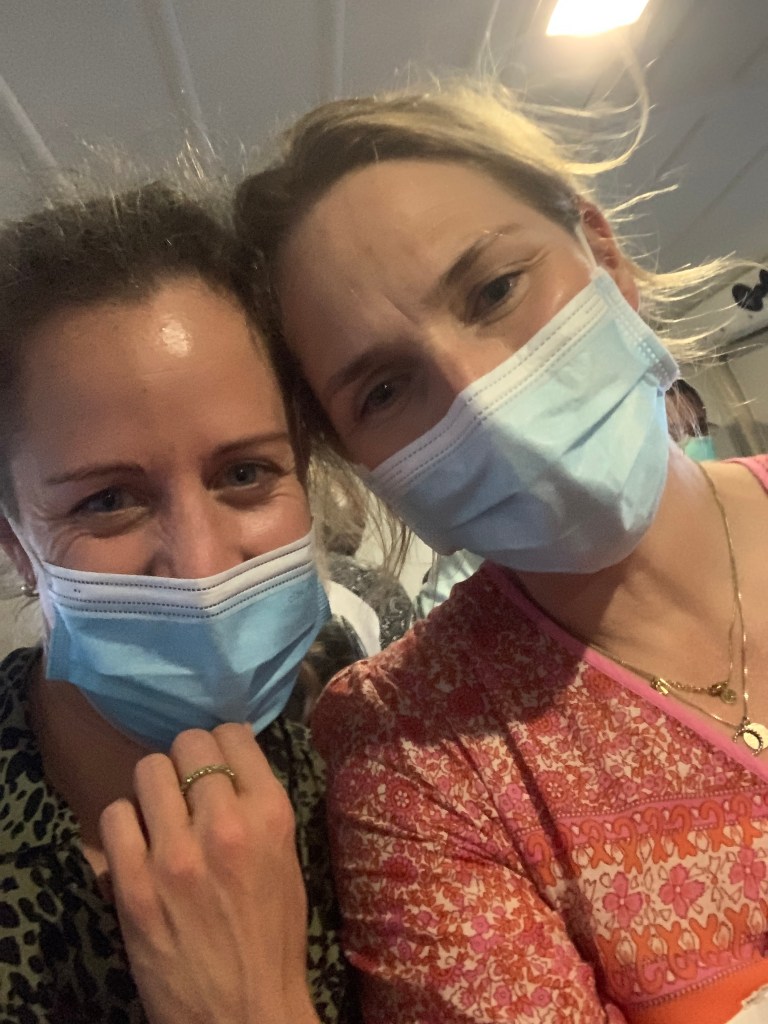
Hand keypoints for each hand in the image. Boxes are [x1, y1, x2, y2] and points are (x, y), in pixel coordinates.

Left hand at [100, 723, 318, 1023]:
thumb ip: (259, 805)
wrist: (244, 1012)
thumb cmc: (272, 937)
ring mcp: (176, 854)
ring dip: (152, 788)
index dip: (220, 743)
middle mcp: (225, 824)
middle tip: (184, 789)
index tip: (215, 761)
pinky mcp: (133, 885)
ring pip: (147, 770)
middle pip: (187, 744)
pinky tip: (136, 844)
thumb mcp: (286, 858)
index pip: (232, 735)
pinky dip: (123, 824)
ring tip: (159, 814)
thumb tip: (230, 758)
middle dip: (185, 761)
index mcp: (271, 814)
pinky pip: (114, 816)